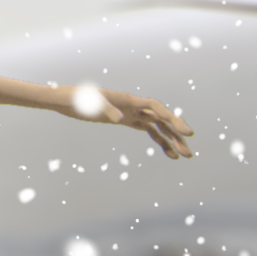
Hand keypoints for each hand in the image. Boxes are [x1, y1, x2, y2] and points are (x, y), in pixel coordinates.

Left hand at [64, 82, 194, 157]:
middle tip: (188, 152)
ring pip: (159, 127)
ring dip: (172, 141)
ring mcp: (132, 113)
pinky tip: (168, 154)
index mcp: (129, 100)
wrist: (67, 100)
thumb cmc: (77, 99)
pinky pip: (149, 131)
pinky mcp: (127, 121)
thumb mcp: (90, 104)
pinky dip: (160, 141)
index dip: (174, 119)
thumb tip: (120, 118)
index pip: (157, 108)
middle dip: (177, 136)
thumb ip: (106, 109)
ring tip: (183, 156)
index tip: (186, 132)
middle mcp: (135, 106)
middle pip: (163, 120)